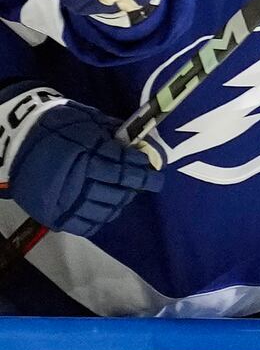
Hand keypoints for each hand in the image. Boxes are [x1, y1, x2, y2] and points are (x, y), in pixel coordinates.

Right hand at [0, 84, 161, 236]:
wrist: (16, 140)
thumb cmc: (56, 126)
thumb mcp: (88, 123)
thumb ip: (113, 138)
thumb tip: (140, 148)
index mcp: (84, 159)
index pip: (122, 172)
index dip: (142, 174)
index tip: (154, 173)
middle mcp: (76, 183)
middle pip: (116, 194)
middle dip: (133, 189)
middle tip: (141, 184)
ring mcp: (64, 202)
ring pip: (104, 211)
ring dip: (119, 203)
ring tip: (122, 195)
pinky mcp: (54, 216)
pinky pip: (86, 226)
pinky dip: (100, 219)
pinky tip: (105, 208)